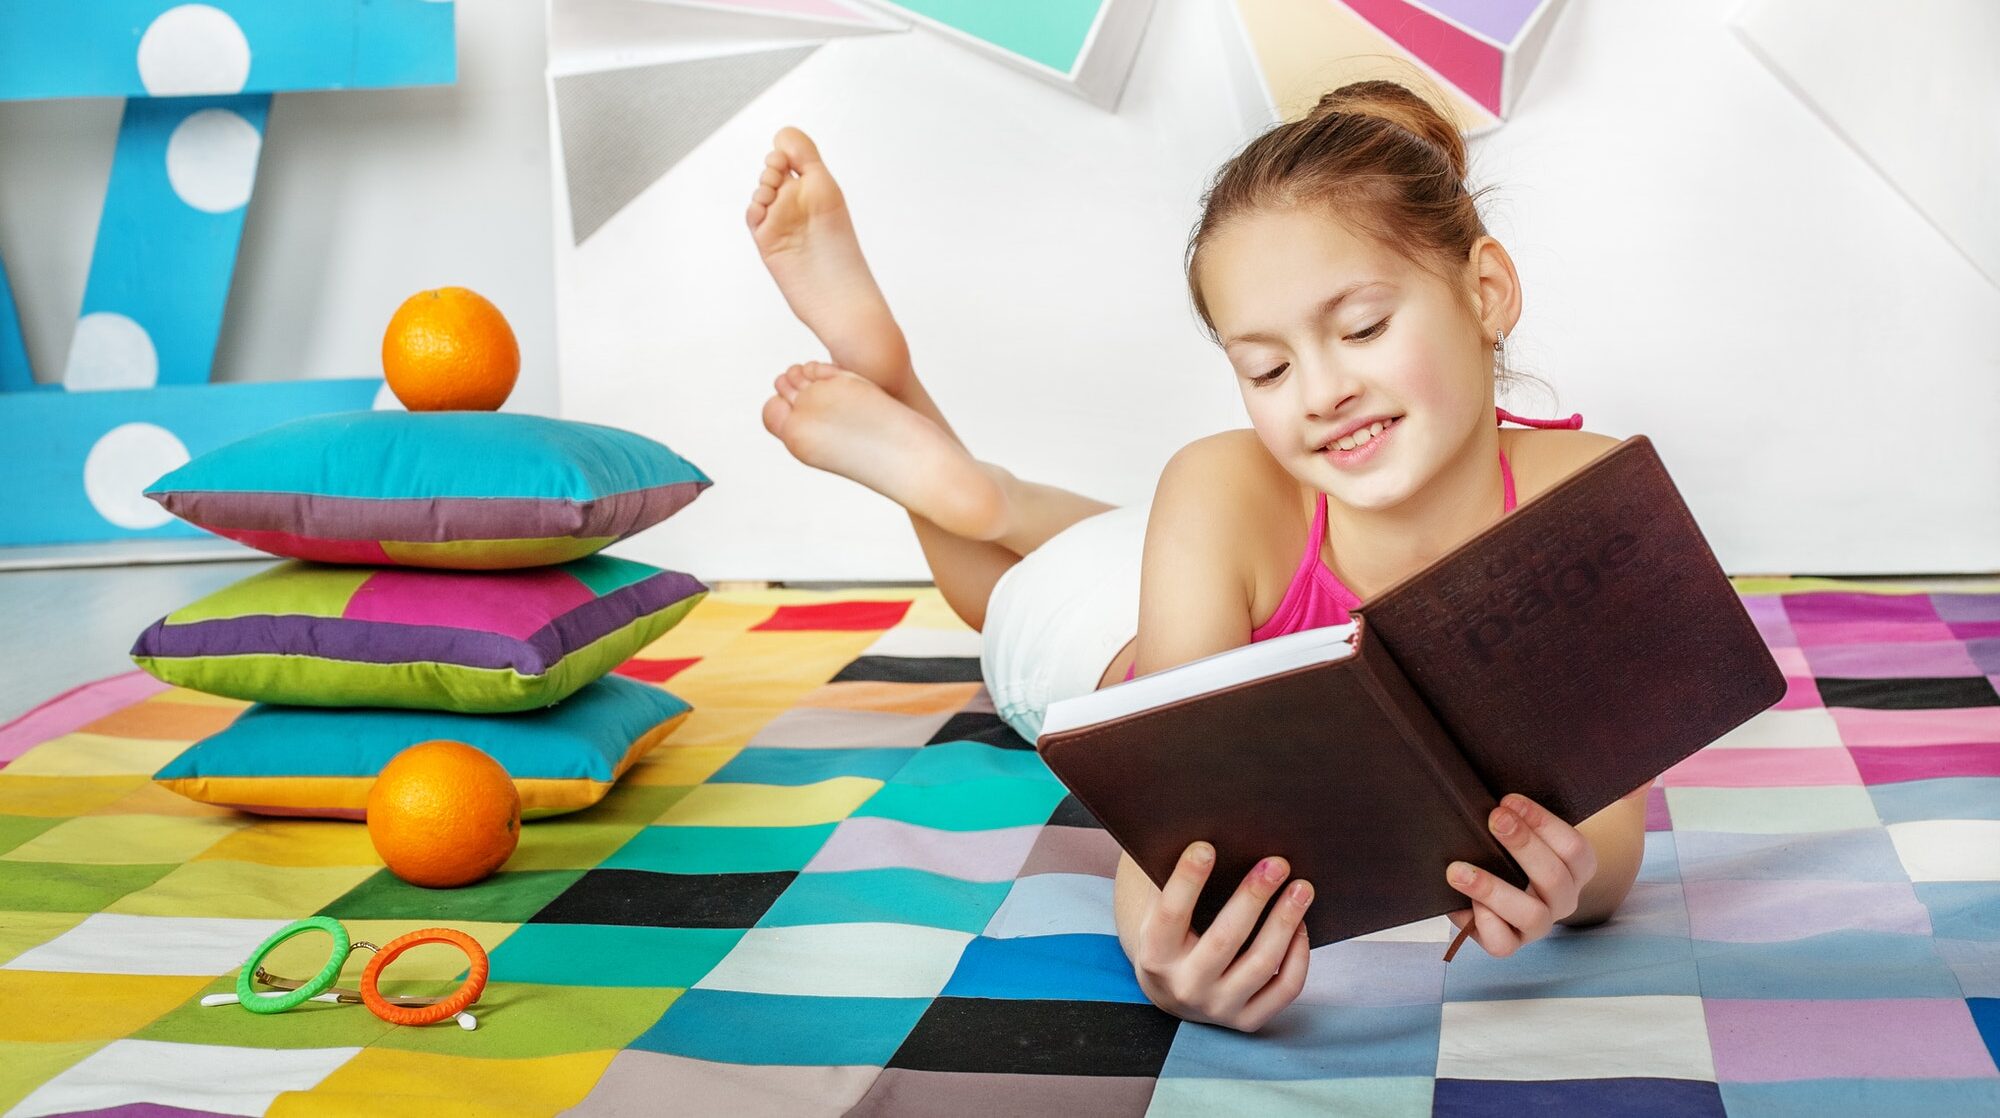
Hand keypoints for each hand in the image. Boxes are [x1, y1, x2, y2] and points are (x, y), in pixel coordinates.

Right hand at [1129, 842, 1313, 1031]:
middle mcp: (1185, 987)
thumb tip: (1204, 835)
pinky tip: (1301, 927)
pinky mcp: (1248, 1021)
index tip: (1207, 846)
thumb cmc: (1173, 936)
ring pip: (1261, 964)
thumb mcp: (1160, 914)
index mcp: (1155, 955)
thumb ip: (1173, 882)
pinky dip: (1298, 956)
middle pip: (1224, 940)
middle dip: (1253, 897)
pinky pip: (1284, 989)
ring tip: (1302, 888)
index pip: (1171, 914)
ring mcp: (1218, 1008)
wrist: (1175, 994)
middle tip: (1276, 862)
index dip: (1187, 880)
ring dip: (1285, 922)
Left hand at [1444, 793, 1598, 957]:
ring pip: (1532, 916)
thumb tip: (1642, 779)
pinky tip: (1461, 901)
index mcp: (1580, 868)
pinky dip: (1482, 924)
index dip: (1543, 823)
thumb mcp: (1549, 814)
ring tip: (1458, 869)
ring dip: (1493, 890)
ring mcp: (1536, 925)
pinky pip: (1503, 944)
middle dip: (1523, 846)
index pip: (1575, 848)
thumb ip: (1608, 793)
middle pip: (1554, 878)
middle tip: (1493, 819)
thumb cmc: (1521, 839)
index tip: (1508, 800)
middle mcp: (1563, 899)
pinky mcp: (1508, 942)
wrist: (1488, 877)